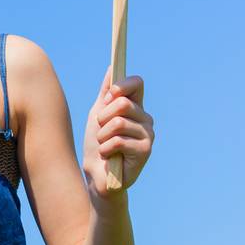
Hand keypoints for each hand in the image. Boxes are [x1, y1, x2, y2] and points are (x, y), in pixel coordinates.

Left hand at [83, 72, 154, 196]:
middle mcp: (146, 119)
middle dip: (103, 118)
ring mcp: (148, 135)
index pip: (136, 83)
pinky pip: (118, 140)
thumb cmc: (97, 145)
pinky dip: (105, 149)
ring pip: (118, 122)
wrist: (96, 176)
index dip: (120, 86)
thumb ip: (106, 93)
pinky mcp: (145, 151)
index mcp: (136, 108)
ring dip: (102, 136)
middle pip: (123, 103)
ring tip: (105, 146)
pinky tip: (109, 157)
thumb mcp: (98, 115)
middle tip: (101, 132)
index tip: (106, 99)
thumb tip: (112, 68)